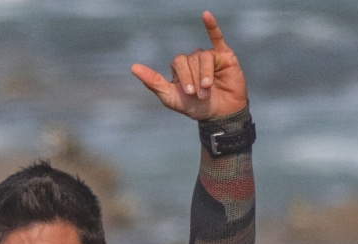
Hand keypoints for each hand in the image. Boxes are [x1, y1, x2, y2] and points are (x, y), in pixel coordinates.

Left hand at [130, 11, 247, 120]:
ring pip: (205, 56)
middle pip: (191, 59)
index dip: (184, 76)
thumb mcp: (171, 98)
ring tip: (208, 89)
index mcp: (179, 68)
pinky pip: (217, 37)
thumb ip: (153, 82)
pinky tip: (206, 15)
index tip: (189, 93)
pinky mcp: (224, 55)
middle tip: (200, 95)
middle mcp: (193, 60)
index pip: (178, 62)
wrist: (220, 115)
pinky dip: (211, 26)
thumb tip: (133, 67)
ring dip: (206, 74)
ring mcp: (208, 56)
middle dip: (195, 78)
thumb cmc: (195, 108)